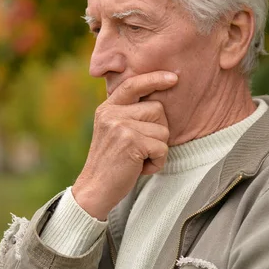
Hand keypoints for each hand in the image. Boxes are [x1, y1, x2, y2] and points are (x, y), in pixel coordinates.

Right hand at [72, 71, 177, 218]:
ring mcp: (120, 126)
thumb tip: (157, 99)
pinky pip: (162, 147)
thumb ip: (127, 114)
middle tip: (141, 149)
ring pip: (162, 130)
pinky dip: (157, 162)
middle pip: (157, 109)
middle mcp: (111, 113)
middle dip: (158, 130)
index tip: (173, 78)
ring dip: (158, 149)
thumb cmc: (110, 164)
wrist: (95, 190)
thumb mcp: (112, 132)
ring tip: (138, 160)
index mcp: (107, 108)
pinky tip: (140, 168)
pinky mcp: (131, 141)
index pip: (133, 85)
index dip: (154, 79)